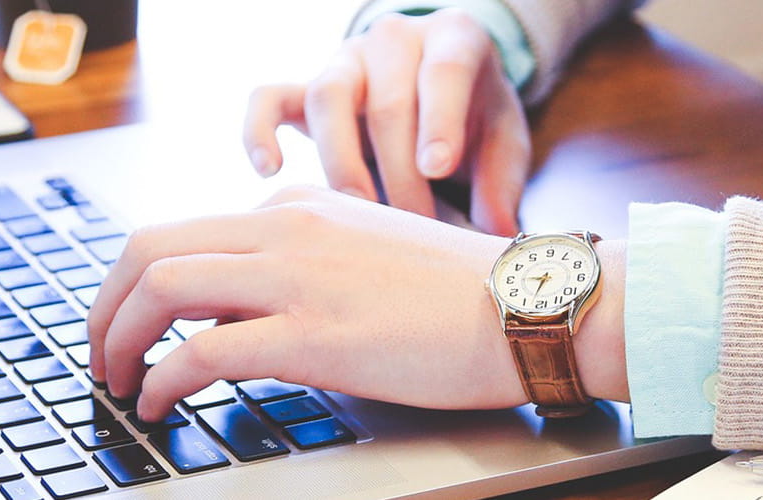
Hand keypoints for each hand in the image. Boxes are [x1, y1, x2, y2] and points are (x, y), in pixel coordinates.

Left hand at [85, 186, 627, 419]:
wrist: (527, 306)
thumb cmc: (462, 296)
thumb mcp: (366, 255)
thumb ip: (301, 269)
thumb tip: (236, 316)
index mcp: (298, 208)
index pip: (187, 232)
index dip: (138, 284)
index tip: (130, 324)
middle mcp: (286, 229)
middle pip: (150, 247)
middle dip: (106, 305)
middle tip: (100, 353)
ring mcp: (296, 278)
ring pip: (161, 288)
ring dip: (118, 339)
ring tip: (118, 381)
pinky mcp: (311, 334)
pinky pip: (201, 351)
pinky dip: (161, 380)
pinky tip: (160, 405)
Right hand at [243, 8, 532, 236]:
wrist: (439, 86)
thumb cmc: (475, 116)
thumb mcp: (504, 139)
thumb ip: (502, 182)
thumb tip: (495, 234)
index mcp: (454, 38)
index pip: (444, 71)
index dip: (439, 120)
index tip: (437, 168)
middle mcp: (395, 40)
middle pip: (387, 102)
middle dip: (400, 173)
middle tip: (415, 227)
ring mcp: (345, 61)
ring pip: (327, 98)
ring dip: (342, 163)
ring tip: (359, 214)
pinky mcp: (304, 87)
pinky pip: (268, 98)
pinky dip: (259, 130)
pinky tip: (269, 170)